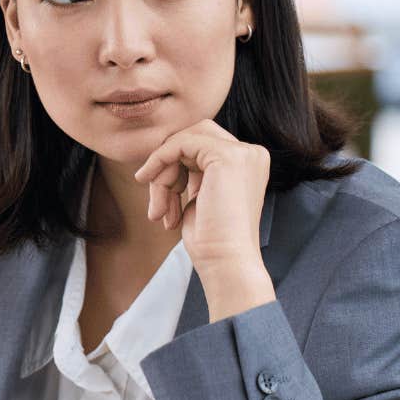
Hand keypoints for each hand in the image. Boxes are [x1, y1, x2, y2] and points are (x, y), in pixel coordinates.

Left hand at [133, 120, 276, 318]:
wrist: (226, 262)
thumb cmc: (211, 240)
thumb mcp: (200, 198)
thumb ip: (193, 173)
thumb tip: (164, 156)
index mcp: (248, 163)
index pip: (202, 146)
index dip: (175, 168)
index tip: (160, 199)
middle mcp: (251, 153)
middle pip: (193, 138)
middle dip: (168, 166)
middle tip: (158, 204)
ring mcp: (242, 153)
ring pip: (184, 141)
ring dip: (162, 173)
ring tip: (159, 210)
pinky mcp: (226, 156)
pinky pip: (179, 143)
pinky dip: (159, 160)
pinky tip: (148, 182)